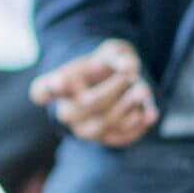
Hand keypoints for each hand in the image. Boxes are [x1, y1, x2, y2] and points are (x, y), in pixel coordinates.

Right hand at [30, 39, 157, 146]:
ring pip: (106, 123)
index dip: (51, 88)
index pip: (43, 89)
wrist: (114, 87)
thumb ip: (118, 56)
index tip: (58, 83)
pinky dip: (139, 124)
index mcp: (58, 84)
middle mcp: (66, 112)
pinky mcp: (106, 140)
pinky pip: (122, 137)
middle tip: (130, 75)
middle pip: (89, 103)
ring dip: (129, 106)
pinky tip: (149, 112)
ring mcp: (84, 130)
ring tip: (143, 90)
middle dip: (114, 89)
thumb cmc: (105, 66)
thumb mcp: (110, 52)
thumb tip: (130, 66)